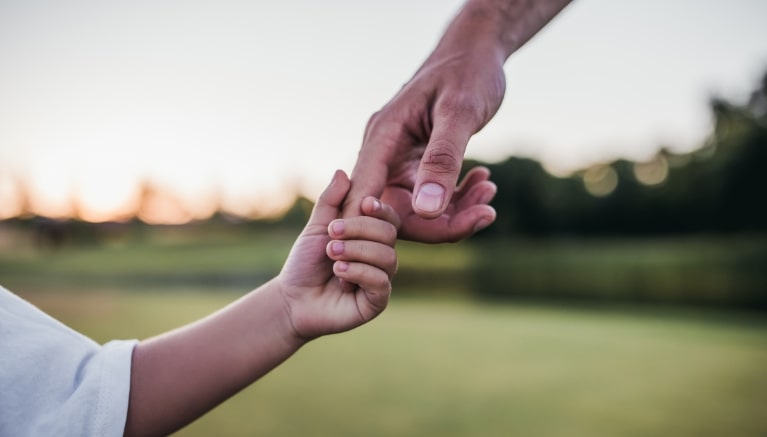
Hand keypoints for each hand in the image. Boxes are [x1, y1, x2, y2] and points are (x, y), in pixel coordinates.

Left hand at [277, 170, 398, 340]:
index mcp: (370, 237)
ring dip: (356, 251)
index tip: (363, 204)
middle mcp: (380, 256)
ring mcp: (381, 279)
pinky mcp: (377, 301)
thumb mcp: (316, 228)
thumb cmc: (305, 263)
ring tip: (332, 255)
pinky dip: (358, 272)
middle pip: (389, 233)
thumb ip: (330, 202)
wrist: (292, 299)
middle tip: (332, 234)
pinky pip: (380, 281)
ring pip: (387, 256)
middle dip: (359, 229)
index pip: (389, 217)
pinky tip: (339, 273)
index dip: (381, 209)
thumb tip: (342, 172)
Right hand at [345, 47, 502, 242]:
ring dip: (454, 212)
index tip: (428, 238)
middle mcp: (383, 153)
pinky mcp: (417, 165)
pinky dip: (458, 198)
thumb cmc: (467, 72)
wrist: (476, 51)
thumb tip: (428, 210)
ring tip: (490, 193)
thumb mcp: (459, 112)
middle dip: (438, 223)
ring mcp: (399, 161)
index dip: (381, 228)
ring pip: (416, 209)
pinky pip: (430, 197)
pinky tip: (484, 183)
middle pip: (393, 212)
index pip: (366, 197)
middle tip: (486, 213)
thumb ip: (442, 160)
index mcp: (382, 138)